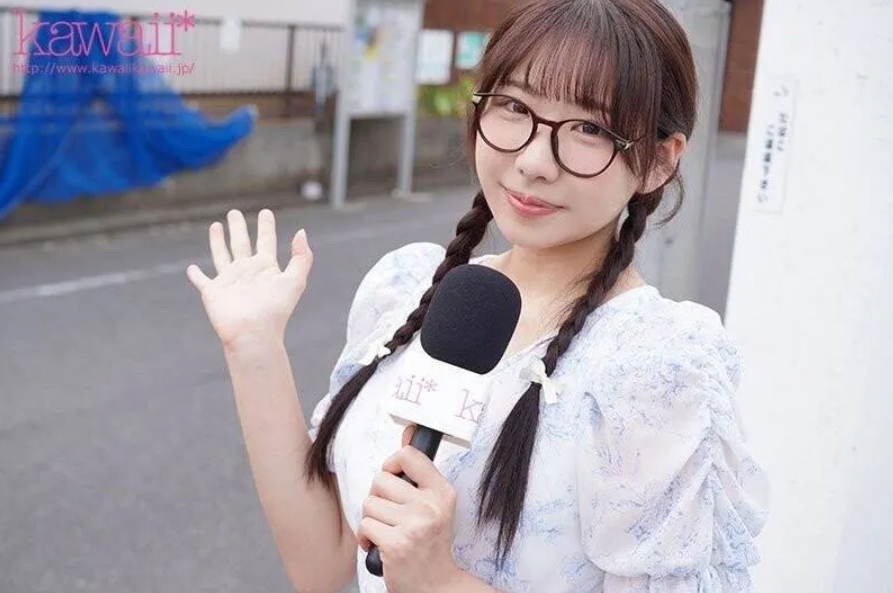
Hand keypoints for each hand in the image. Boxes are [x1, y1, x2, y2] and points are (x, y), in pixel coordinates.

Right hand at [186, 209, 312, 347]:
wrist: (254, 333)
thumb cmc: (275, 309)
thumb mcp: (295, 280)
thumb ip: (301, 257)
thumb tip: (302, 232)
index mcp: (266, 268)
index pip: (266, 241)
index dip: (266, 226)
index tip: (266, 212)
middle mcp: (247, 271)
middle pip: (241, 243)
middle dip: (239, 228)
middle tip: (235, 212)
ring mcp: (229, 281)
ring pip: (222, 255)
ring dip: (218, 241)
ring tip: (217, 225)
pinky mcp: (213, 292)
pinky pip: (202, 281)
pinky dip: (196, 275)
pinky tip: (192, 268)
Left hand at [358, 425, 462, 592]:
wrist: (436, 584)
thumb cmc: (430, 541)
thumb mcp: (433, 502)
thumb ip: (418, 470)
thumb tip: (408, 428)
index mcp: (442, 491)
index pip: (408, 455)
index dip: (392, 464)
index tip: (394, 477)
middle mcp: (431, 506)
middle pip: (380, 480)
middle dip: (378, 497)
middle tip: (391, 514)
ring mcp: (414, 525)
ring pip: (369, 503)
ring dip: (372, 519)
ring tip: (388, 531)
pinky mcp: (396, 544)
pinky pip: (364, 526)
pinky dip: (366, 538)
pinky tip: (380, 545)